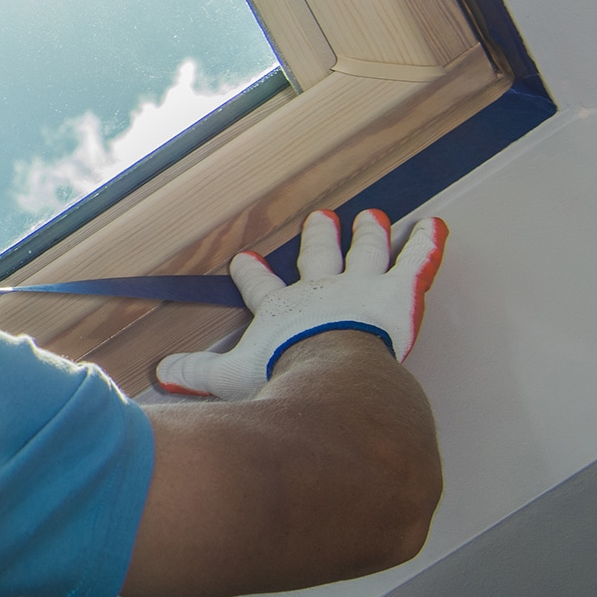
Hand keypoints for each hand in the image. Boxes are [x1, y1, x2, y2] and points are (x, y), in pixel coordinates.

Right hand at [155, 208, 448, 402]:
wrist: (330, 377)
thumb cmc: (284, 378)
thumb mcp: (230, 378)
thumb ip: (197, 373)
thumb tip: (160, 373)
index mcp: (283, 311)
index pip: (264, 289)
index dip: (254, 277)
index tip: (247, 261)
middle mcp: (321, 291)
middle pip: (320, 259)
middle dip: (319, 240)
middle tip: (321, 219)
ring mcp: (361, 288)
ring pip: (365, 253)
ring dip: (368, 236)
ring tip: (372, 217)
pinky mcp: (396, 293)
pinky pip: (415, 263)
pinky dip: (426, 245)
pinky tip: (435, 227)